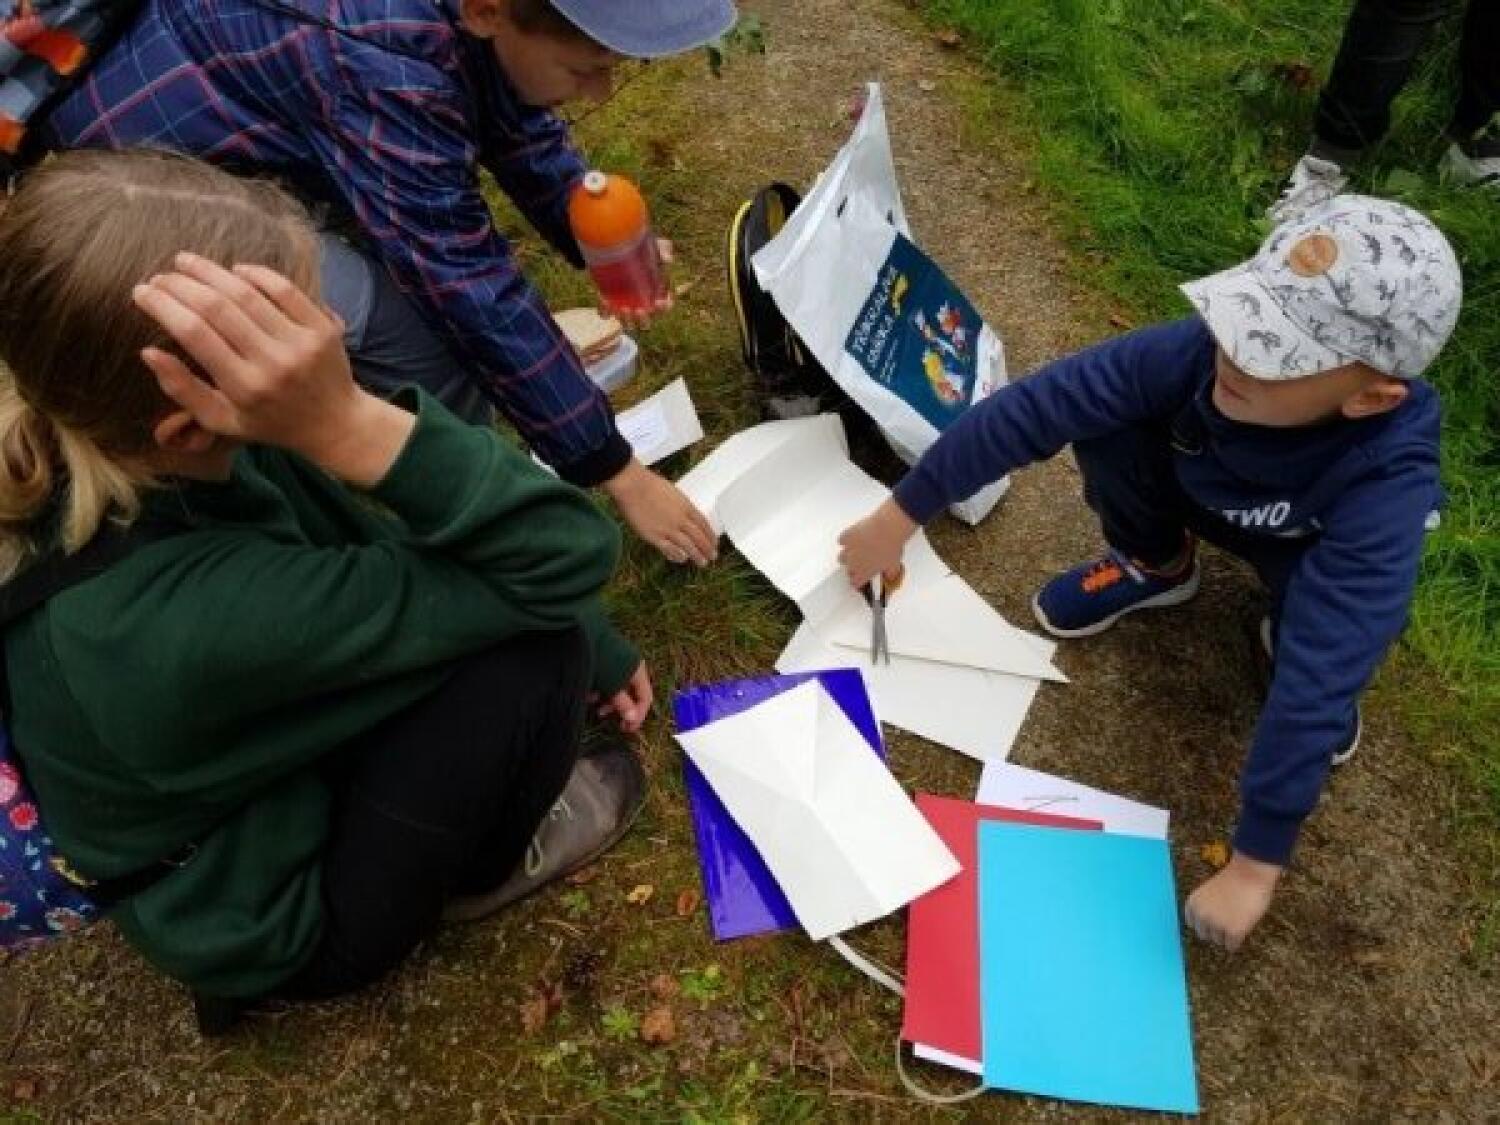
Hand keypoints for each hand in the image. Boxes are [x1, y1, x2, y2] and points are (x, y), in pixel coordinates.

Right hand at [134, 253, 412, 485]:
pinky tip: (233, 269)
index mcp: (244, 386)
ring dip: (211, 272)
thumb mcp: (222, 420)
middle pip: (217, 308)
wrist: (336, 424)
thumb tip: (148, 352)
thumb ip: (183, 390)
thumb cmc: (271, 423)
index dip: (163, 306)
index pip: (194, 334)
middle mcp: (273, 362)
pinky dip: (257, 274)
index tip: (142, 291)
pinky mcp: (323, 329)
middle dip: (181, 285)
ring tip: (185, 262)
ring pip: (247, 294)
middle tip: (160, 276)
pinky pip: (285, 290)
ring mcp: (301, 342)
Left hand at [596, 661, 653, 734]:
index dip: (638, 716)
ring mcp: (618, 662)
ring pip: (616, 686)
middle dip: (619, 708)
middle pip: (631, 693)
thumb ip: (623, 704)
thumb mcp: (612, 686)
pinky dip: (600, 689)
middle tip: (608, 719)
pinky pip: (607, 679)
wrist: (583, 634)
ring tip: (593, 706)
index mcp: (638, 671)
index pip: (646, 698)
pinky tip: (589, 693)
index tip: (626, 729)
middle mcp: (631, 666)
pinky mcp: (605, 659)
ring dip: (607, 699)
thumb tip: (632, 720)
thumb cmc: (601, 661)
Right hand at [605, 458, 717, 565]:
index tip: (714, 543)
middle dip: (708, 549)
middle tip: (713, 556)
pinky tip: (682, 559)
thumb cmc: (649, 485)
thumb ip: (680, 506)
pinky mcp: (654, 536)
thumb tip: (684, 516)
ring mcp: (668, 529)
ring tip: (702, 562)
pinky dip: (677, 556)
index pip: (704, 525)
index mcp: (686, 507)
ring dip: (697, 556)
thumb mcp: (673, 493)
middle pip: (699, 538)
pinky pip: (669, 550)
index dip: (711, 536)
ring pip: (688, 547)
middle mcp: (680, 520)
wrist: (632, 486)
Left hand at [608, 239, 673, 329]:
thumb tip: (668, 259)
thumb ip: (664, 249)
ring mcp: (625, 305)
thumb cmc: (642, 249)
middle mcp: (641, 304)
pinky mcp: (609, 302)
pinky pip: (606, 313)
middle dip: (643, 319)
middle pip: (645, 320)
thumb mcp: (654, 246)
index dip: (664, 308)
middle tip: (639, 311)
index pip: (664, 306)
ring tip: (623, 309)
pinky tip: (603, 299)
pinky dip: (604, 311)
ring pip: (626, 321)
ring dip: (625, 320)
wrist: (618, 246)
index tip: (660, 302)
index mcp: (656, 294)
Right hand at [837, 498, 918, 587]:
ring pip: (841, 557)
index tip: (862, 578)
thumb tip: (889, 575)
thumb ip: (889, 574)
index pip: (855, 583)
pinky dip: (846, 540)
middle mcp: (853, 564)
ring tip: (857, 551)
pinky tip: (854, 538)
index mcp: (863, 573)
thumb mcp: (895, 566)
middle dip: (854, 567)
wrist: (888, 529)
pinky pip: (841, 541)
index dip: (859, 581)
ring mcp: (848, 550)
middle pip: (848, 570)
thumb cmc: (891, 547)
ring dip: (847, 556)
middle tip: (863, 562)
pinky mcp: (846, 536)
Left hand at [1183, 852, 1282, 951]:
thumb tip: (1207, 928)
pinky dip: (1238, 940)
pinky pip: (1231, 946)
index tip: (1215, 919)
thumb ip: (1204, 909)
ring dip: (1228, 934)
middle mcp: (1201, 916)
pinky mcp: (1233, 932)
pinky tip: (1243, 927)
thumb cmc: (1233, 880)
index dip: (1205, 922)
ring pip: (1219, 941)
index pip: (1193, 924)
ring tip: (1238, 919)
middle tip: (1229, 921)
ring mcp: (1216, 925)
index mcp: (1192, 904)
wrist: (1251, 874)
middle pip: (1205, 935)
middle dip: (1216, 930)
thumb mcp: (1208, 893)